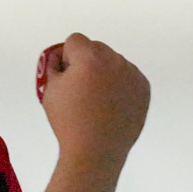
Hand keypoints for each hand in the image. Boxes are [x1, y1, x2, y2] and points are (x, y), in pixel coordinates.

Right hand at [39, 33, 149, 165]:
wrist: (96, 151)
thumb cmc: (69, 122)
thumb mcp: (49, 90)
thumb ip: (52, 65)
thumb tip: (59, 56)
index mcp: (89, 59)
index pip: (75, 40)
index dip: (67, 56)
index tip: (67, 76)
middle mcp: (114, 61)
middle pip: (96, 47)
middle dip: (87, 61)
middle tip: (81, 88)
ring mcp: (131, 74)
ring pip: (114, 61)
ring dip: (104, 72)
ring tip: (97, 100)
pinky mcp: (143, 87)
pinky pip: (128, 76)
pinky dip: (120, 85)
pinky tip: (110, 105)